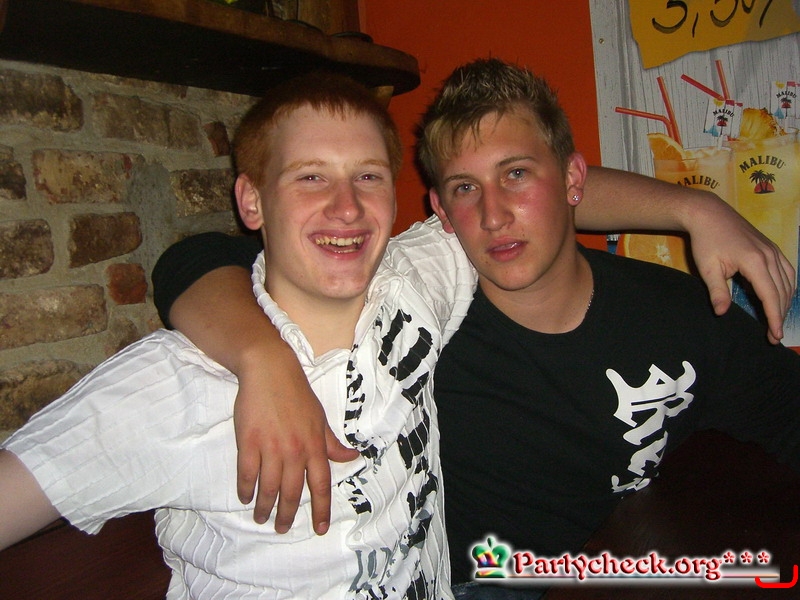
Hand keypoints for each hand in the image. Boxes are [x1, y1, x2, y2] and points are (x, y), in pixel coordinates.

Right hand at [234, 349, 358, 534]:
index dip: (321, 510)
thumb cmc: (297, 393)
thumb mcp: (320, 418)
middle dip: (287, 515)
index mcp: (315, 445)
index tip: (319, 529)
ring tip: (261, 517)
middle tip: (281, 528)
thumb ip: (332, 443)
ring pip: (269, 487)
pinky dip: (245, 488)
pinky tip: (245, 496)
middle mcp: (295, 450)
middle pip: (292, 492)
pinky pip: (247, 473)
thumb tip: (352, 457)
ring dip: (265, 507)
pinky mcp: (248, 441)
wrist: (270, 370)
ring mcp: (271, 447)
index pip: (321, 485)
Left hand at [687, 196, 794, 343]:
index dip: (774, 318)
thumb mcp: (707, 268)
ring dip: (785, 302)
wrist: (709, 214)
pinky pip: (787, 270)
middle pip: (782, 291)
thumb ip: (717, 291)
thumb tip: (722, 313)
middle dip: (780, 315)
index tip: (775, 336)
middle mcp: (769, 256)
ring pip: (788, 281)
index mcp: (755, 262)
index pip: (770, 296)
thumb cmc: (706, 241)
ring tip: (777, 320)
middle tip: (774, 336)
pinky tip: (779, 297)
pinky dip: (786, 287)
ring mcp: (773, 250)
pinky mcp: (771, 247)